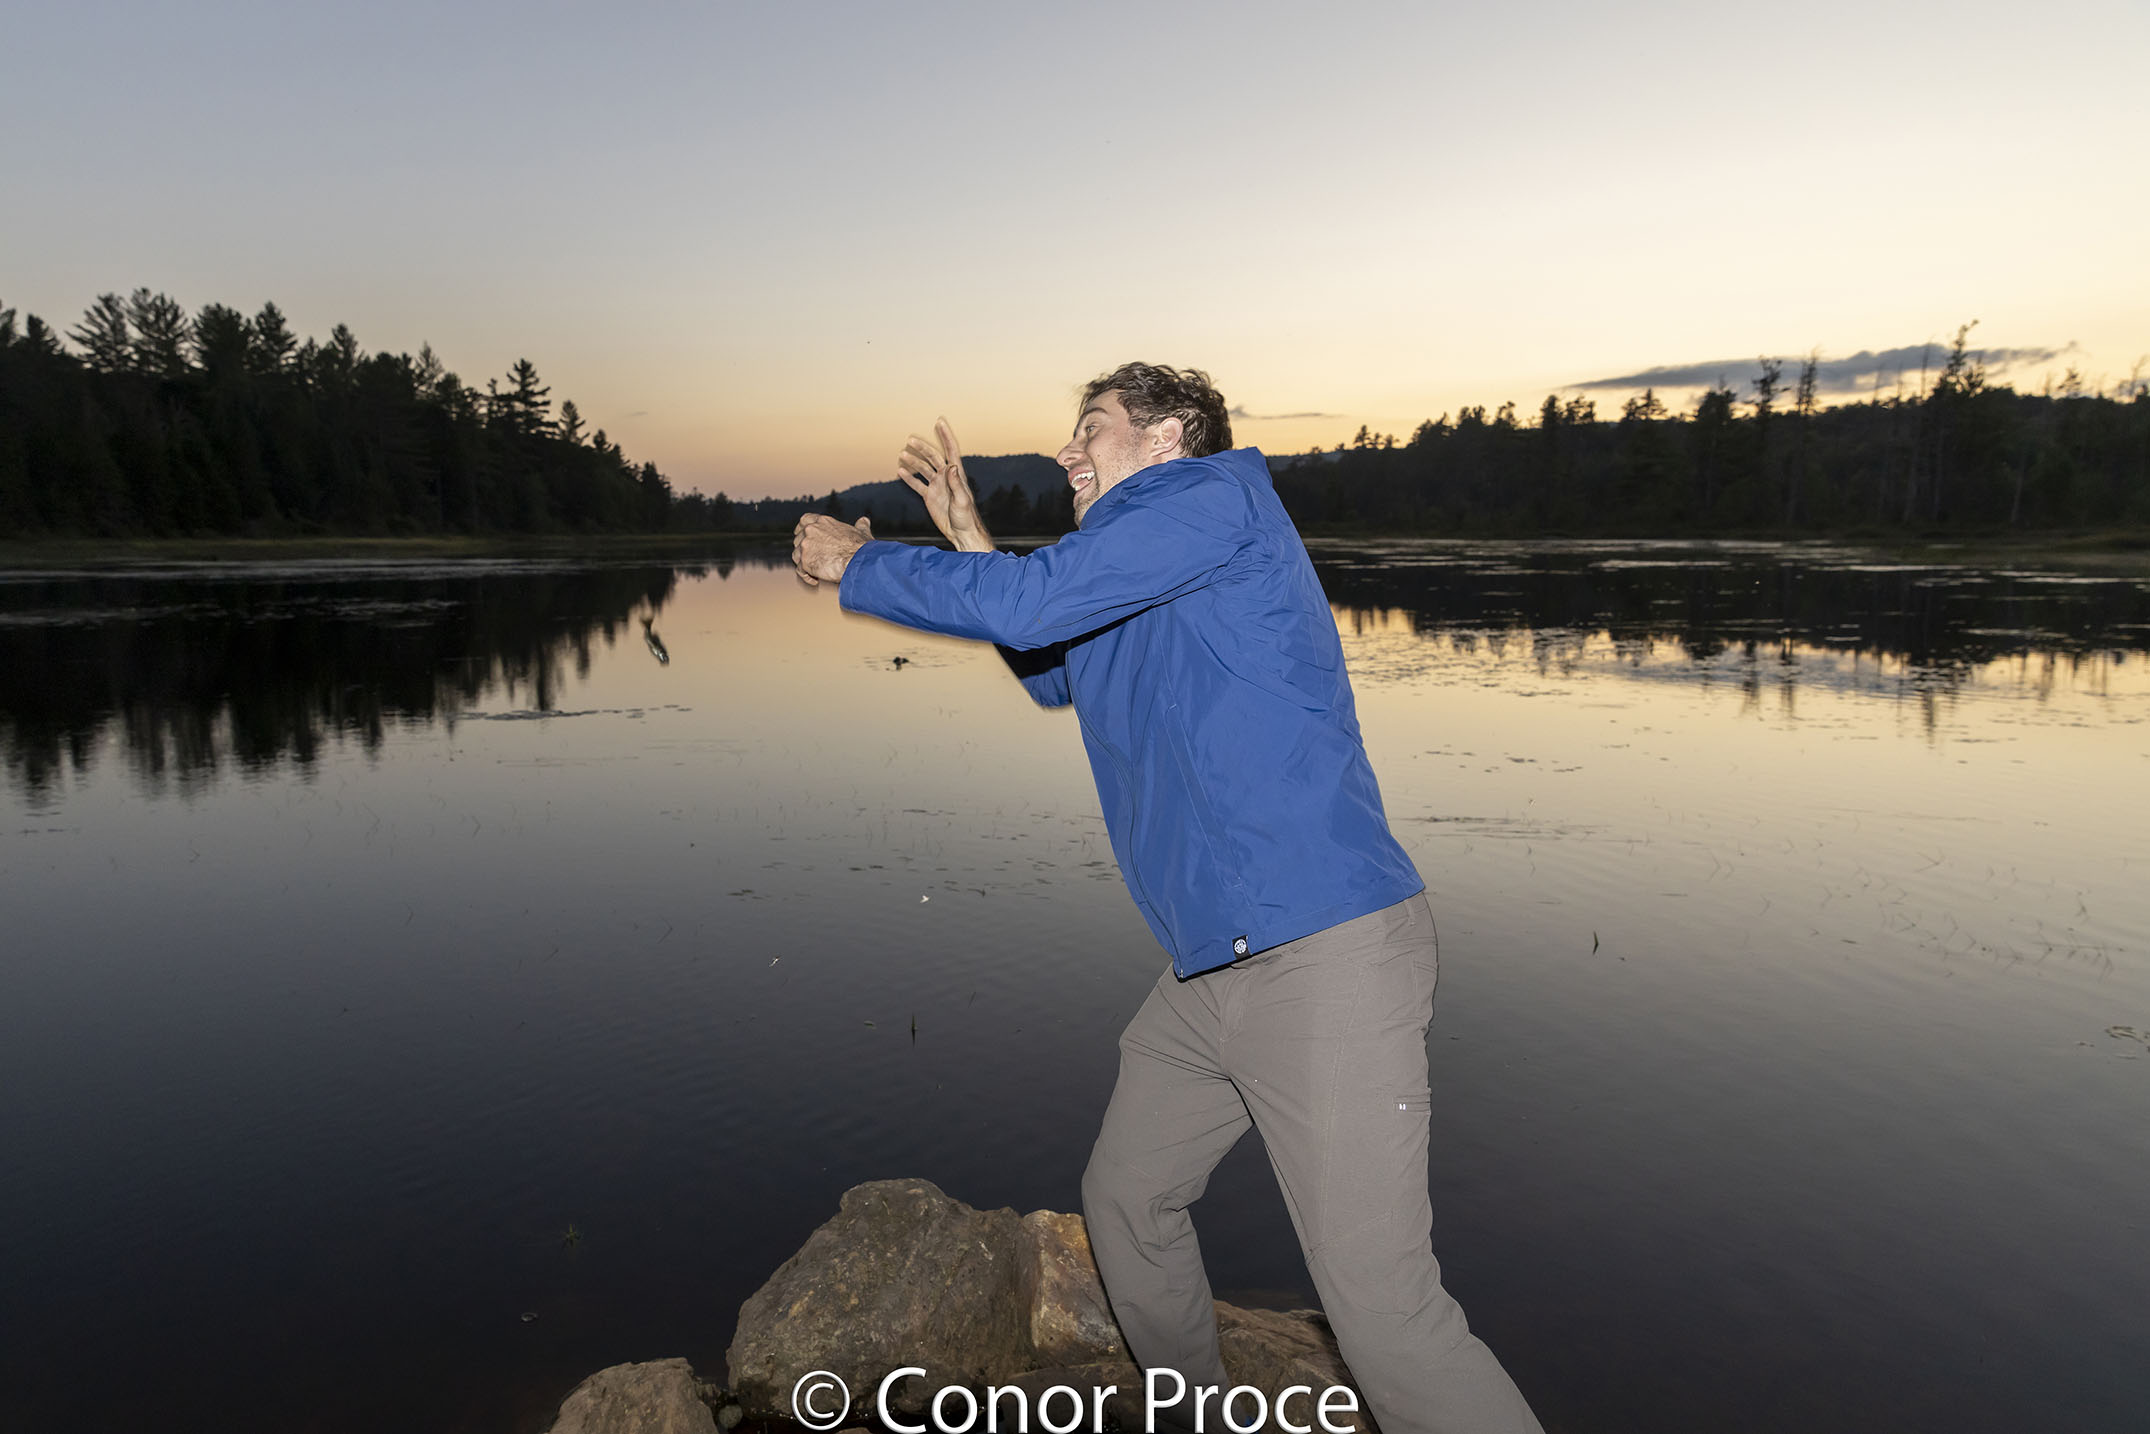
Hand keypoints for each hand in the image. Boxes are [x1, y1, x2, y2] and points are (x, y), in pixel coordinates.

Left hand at [792, 513, 872, 586]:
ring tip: (817, 572)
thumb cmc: (862, 548)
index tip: (803, 536)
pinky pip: (800, 571)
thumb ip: (859, 526)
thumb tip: (864, 521)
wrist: (859, 562)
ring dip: (805, 564)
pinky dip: (807, 577)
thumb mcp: (861, 532)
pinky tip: (816, 580)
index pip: (804, 521)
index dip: (802, 529)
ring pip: (797, 555)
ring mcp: (806, 545)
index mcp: (822, 522)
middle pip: (798, 540)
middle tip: (814, 560)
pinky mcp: (805, 561)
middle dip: (804, 550)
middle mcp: (811, 530)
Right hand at [897, 418, 994, 552]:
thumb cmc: (966, 517)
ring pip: (923, 468)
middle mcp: (946, 477)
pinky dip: (909, 478)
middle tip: (910, 440)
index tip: (940, 421)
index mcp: (956, 474)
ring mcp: (937, 485)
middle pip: (932, 457)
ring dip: (913, 461)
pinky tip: (900, 471)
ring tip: (901, 455)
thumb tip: (950, 466)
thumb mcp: (962, 500)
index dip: (945, 436)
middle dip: (922, 447)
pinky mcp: (929, 496)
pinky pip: (917, 484)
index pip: (950, 450)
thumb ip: (956, 483)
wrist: (961, 533)